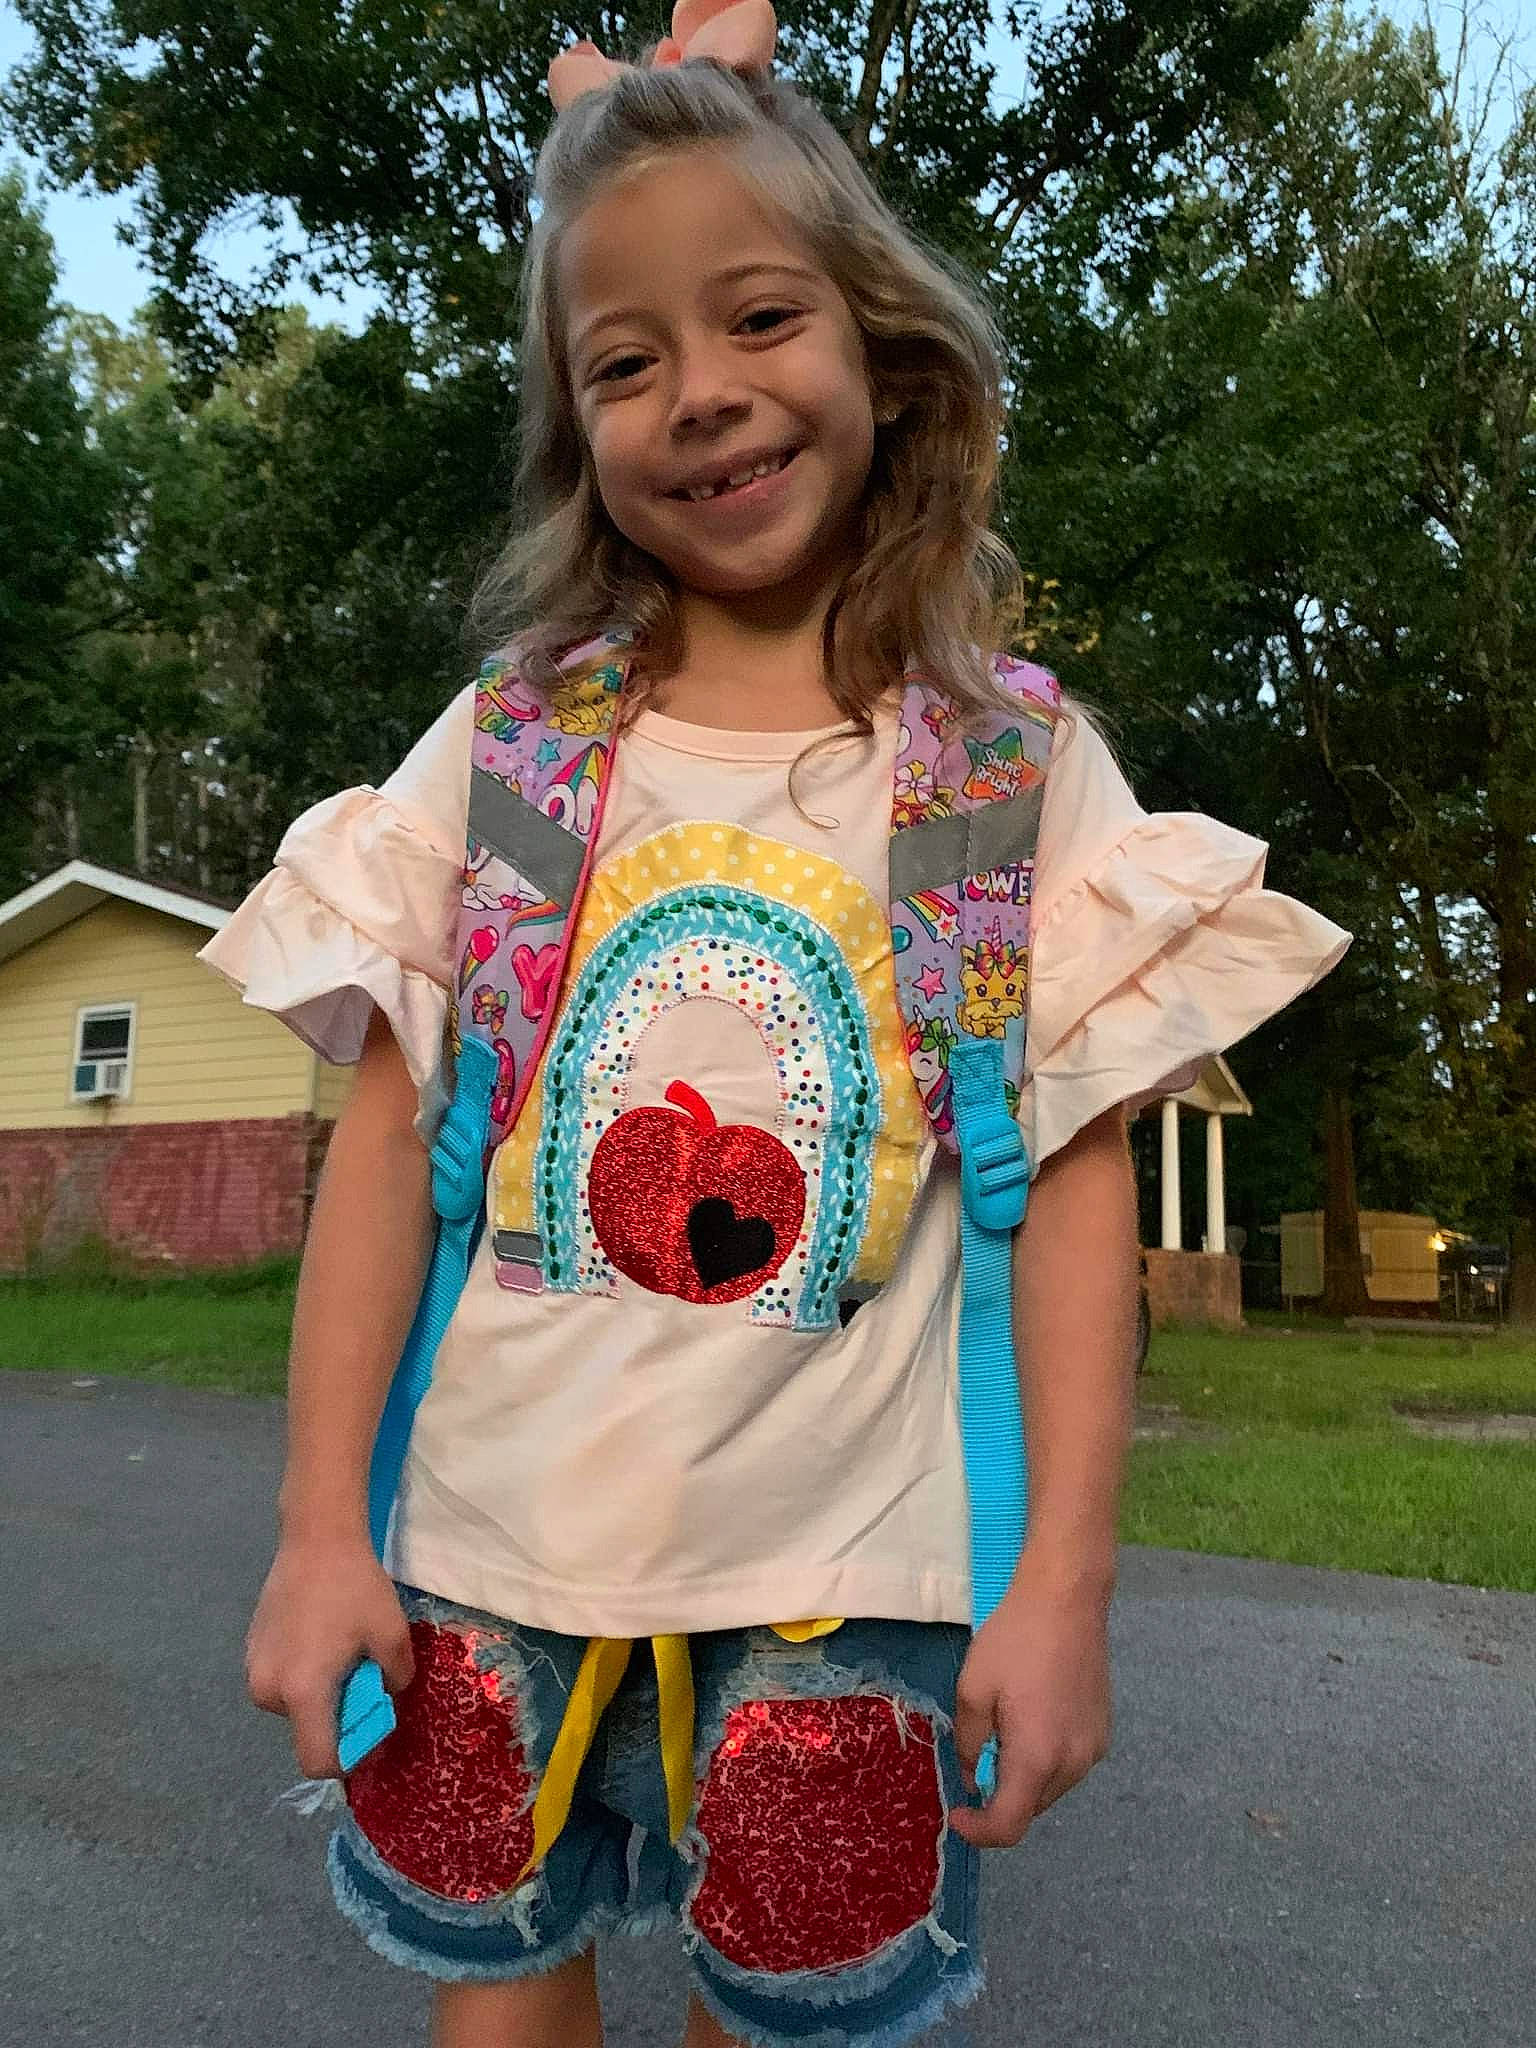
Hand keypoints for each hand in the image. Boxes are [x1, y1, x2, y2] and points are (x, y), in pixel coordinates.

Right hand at [245, 1538, 414, 1778]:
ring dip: (320, 1694)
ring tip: (340, 1650)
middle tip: (360, 1675)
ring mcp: (254, 1670)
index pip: (316, 1760)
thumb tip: (385, 1701)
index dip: (346, 1760)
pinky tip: (320, 1637)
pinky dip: (304, 1675)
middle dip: (337, 1716)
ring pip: (295, 1707)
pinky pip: (282, 1683)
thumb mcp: (392, 1635)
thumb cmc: (355, 1588)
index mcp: (302, 1692)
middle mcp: (268, 1691)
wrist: (316, 1538)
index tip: (367, 1733)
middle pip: (307, 1731)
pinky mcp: (250, 1651)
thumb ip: (396, 1682)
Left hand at [947, 1558, 1112, 1848]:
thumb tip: (974, 1777)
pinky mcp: (1103, 1731)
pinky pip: (1068, 1764)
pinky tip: (1031, 1719)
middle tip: (977, 1756)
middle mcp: (1074, 1764)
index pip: (1010, 1825)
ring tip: (1005, 1729)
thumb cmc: (1014, 1639)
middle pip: (1031, 1807)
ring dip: (1023, 1777)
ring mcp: (1094, 1748)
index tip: (958, 1812)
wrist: (1067, 1598)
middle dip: (999, 1796)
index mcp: (1038, 1758)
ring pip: (1050, 1787)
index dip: (980, 1831)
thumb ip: (969, 1744)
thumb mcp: (973, 1689)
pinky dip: (1045, 1759)